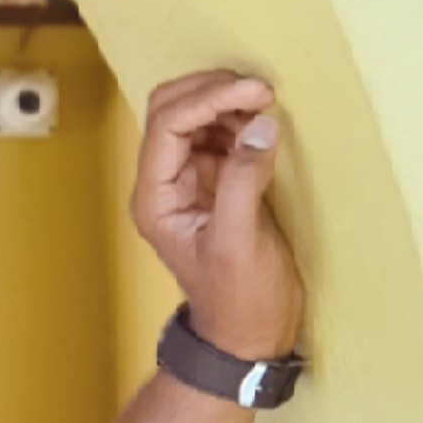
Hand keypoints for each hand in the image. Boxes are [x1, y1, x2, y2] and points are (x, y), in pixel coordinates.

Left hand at [130, 69, 304, 359]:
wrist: (248, 333)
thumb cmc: (240, 300)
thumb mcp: (242, 242)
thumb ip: (245, 181)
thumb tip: (261, 124)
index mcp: (155, 199)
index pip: (166, 126)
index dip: (208, 98)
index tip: (257, 91)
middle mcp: (163, 184)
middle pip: (170, 111)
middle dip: (212, 91)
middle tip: (262, 89)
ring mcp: (188, 181)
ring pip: (193, 117)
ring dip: (227, 102)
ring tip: (268, 103)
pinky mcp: (215, 183)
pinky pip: (219, 135)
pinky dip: (240, 119)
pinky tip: (265, 121)